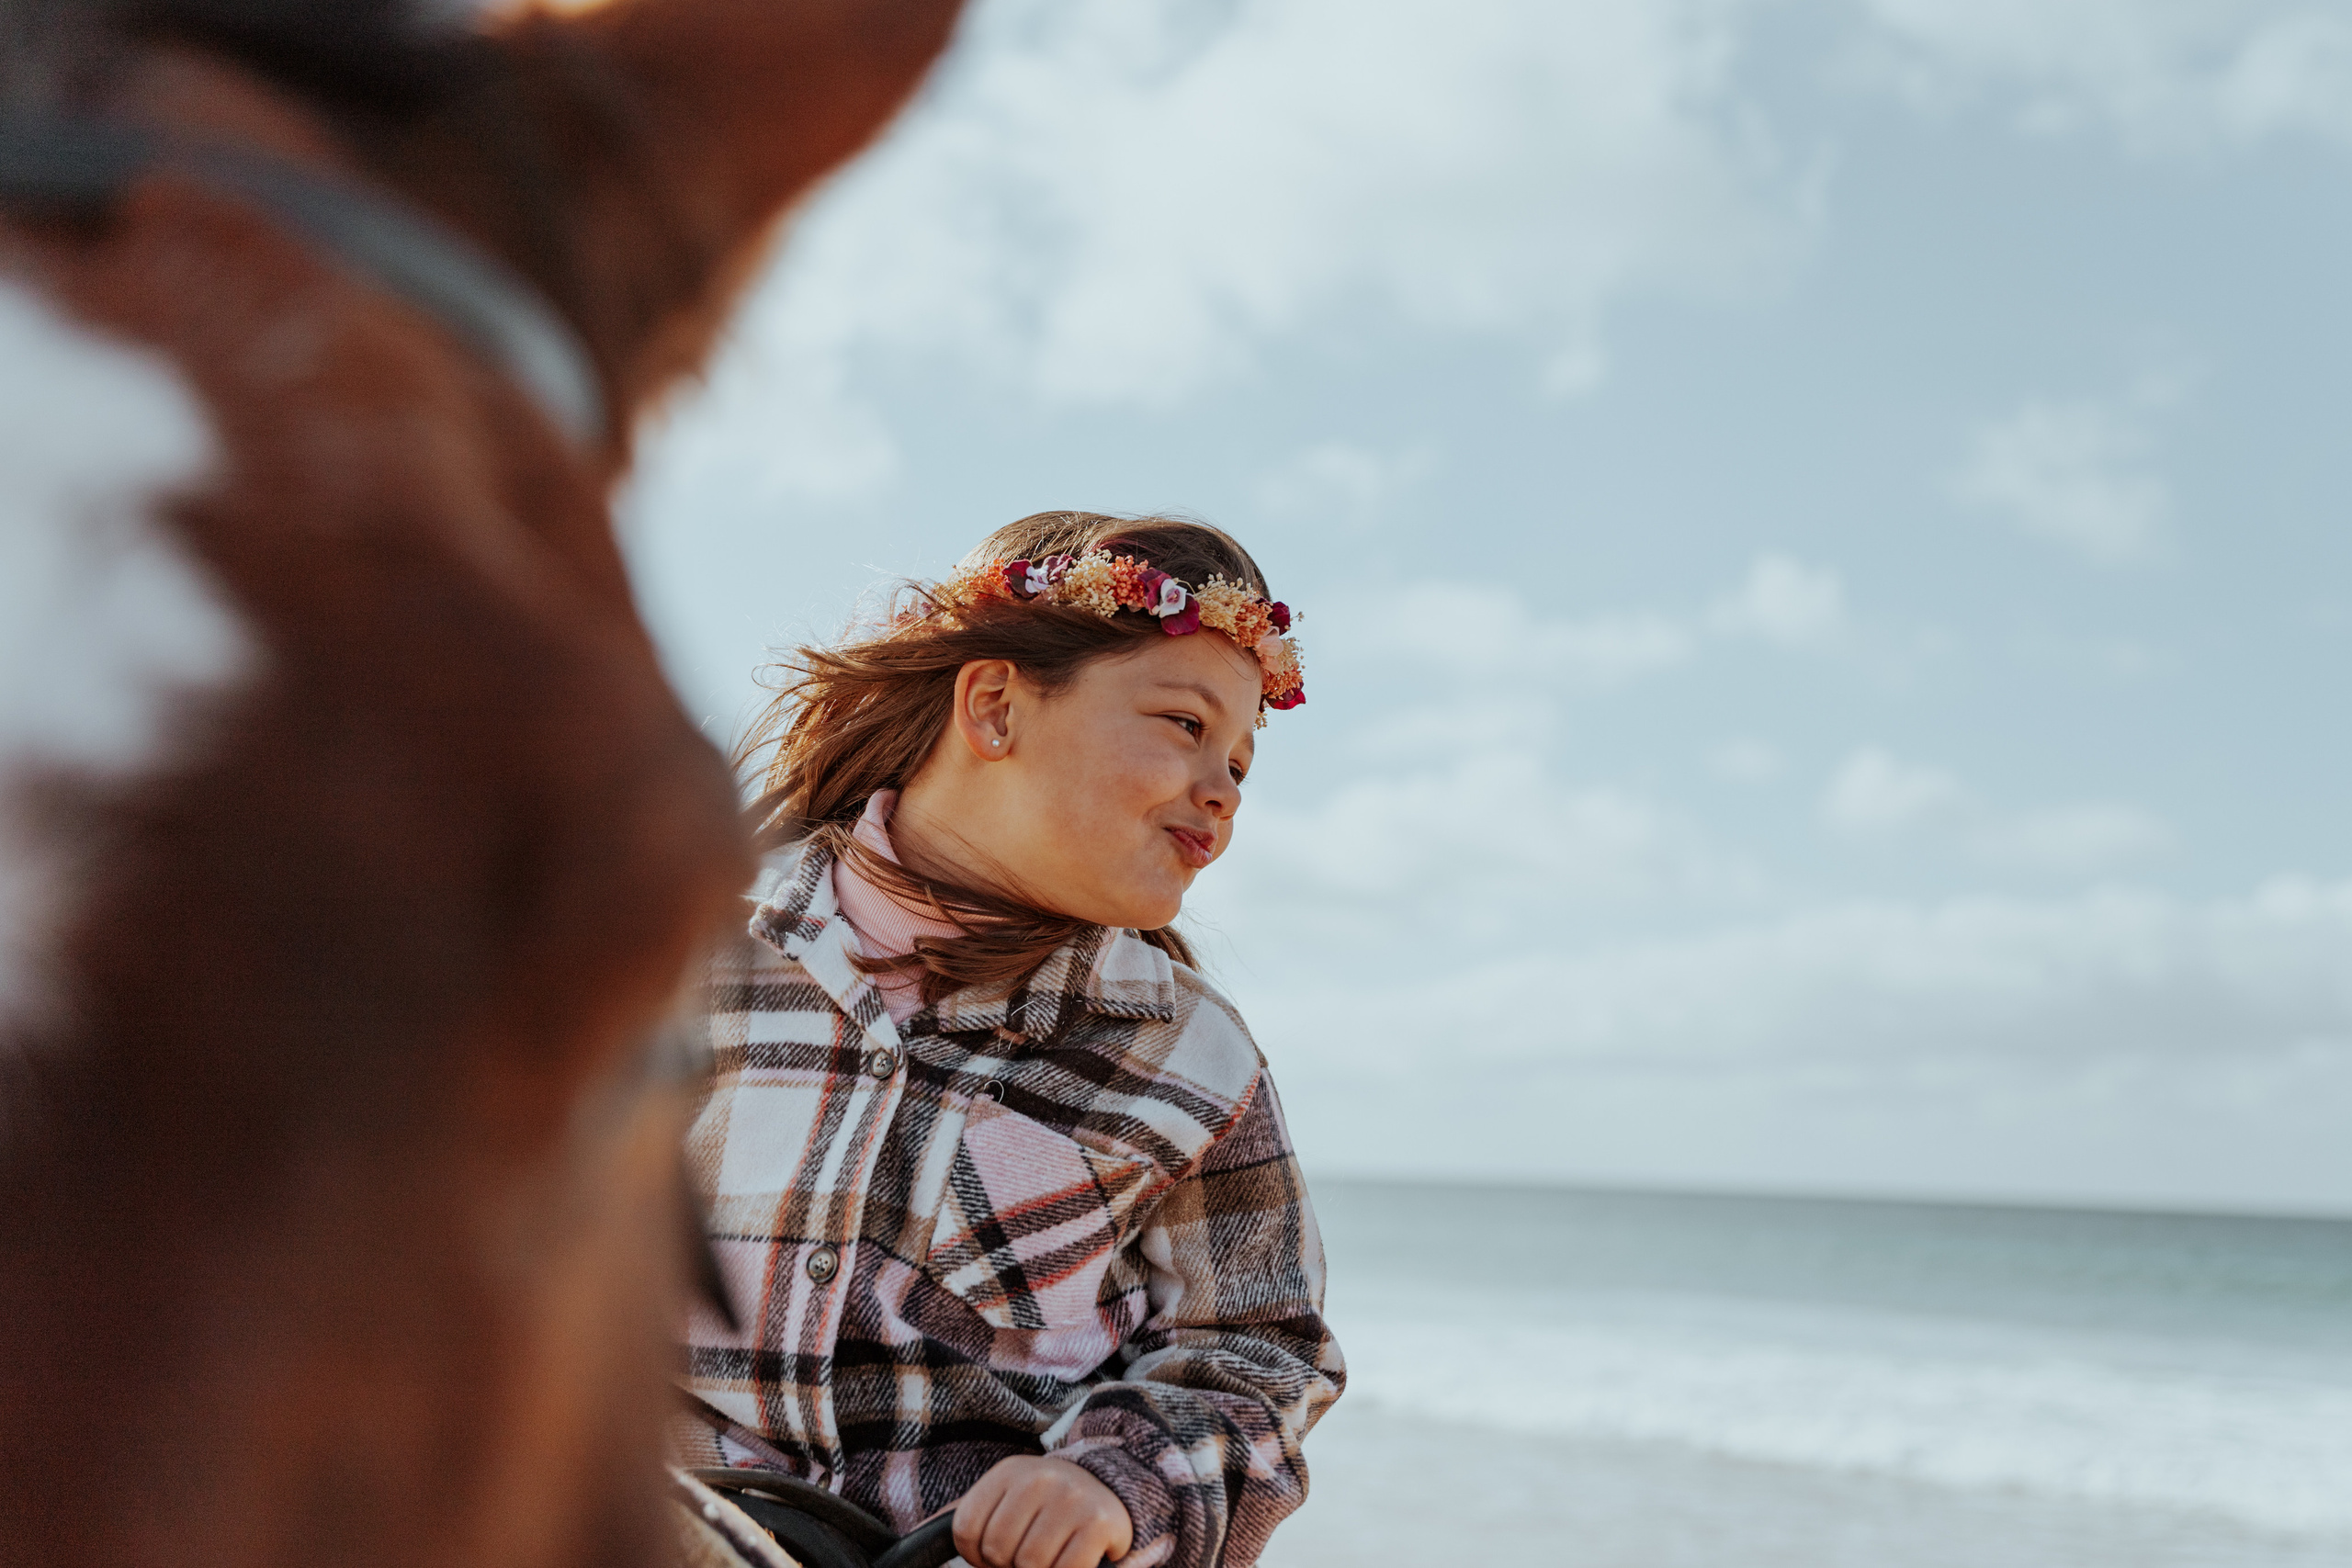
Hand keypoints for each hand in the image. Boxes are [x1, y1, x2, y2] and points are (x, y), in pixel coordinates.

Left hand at [952, 1454, 1132, 1567]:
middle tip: (1031, 1554)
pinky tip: (1073, 1559)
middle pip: (998, 1550)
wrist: (1112, 1491)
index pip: (966, 1530)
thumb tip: (920, 1532)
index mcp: (1008, 1472)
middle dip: (1011, 1564)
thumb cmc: (1049, 1506)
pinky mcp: (1098, 1522)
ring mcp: (1071, 1498)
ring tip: (1051, 1556)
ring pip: (1030, 1564)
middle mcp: (1039, 1477)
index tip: (996, 1555)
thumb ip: (970, 1518)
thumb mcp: (1008, 1500)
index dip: (976, 1556)